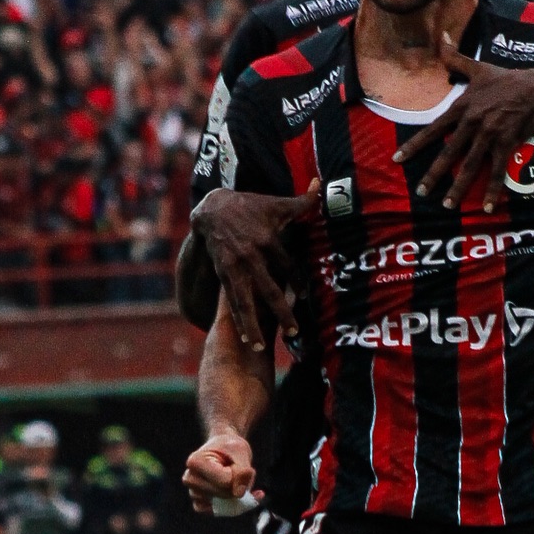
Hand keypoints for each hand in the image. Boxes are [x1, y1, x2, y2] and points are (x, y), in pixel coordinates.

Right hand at [183, 430, 254, 513]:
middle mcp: (189, 478)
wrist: (224, 450)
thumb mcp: (241, 452)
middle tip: (237, 470)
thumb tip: (238, 494)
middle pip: (224, 493)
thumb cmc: (231, 449)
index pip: (225, 481)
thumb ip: (242, 472)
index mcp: (195, 462)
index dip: (238, 475)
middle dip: (238, 485)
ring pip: (223, 504)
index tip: (235, 463)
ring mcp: (193, 492)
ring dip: (236, 494)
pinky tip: (236, 495)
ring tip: (233, 479)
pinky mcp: (199, 504)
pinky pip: (218, 512)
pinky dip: (231, 506)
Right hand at [192, 180, 319, 352]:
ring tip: (259, 347)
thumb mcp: (275, 203)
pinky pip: (232, 302)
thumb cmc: (250, 207)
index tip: (304, 297)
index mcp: (267, 240)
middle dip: (280, 312)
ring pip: (246, 301)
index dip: (296, 282)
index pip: (286, 265)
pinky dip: (238, 320)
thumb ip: (302, 202)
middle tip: (293, 332)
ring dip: (253, 325)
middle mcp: (250, 257)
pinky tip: (245, 338)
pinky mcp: (223, 275)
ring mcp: (235, 268)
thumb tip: (322, 185)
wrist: (212, 209)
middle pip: (268, 289)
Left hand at [391, 35, 533, 213]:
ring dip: (458, 188)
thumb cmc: (506, 79)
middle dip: (433, 175)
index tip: (397, 159)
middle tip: (421, 192)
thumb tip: (442, 36)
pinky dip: (492, 190)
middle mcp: (471, 123)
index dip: (414, 145)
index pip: (432, 129)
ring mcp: (489, 135)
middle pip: (448, 153)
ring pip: (470, 166)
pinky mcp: (506, 144)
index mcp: (461, 108)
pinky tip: (487, 207)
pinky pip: (497, 171)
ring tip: (447, 205)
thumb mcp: (478, 67)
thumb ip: (455, 57)